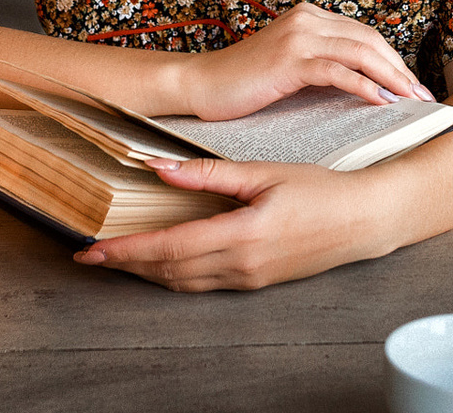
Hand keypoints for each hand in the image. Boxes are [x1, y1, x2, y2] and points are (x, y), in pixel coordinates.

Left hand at [74, 157, 393, 290]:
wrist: (363, 221)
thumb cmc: (319, 191)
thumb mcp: (262, 173)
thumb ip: (208, 174)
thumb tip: (160, 168)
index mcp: (241, 235)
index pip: (168, 246)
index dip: (126, 249)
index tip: (92, 248)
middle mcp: (241, 265)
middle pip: (168, 270)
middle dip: (125, 264)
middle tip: (89, 256)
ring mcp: (249, 279)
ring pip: (182, 282)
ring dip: (146, 272)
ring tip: (116, 258)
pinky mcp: (256, 282)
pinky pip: (202, 284)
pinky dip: (172, 275)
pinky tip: (159, 262)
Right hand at [174, 2, 431, 119]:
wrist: (200, 85)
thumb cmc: (243, 82)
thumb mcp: (289, 66)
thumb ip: (322, 64)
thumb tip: (365, 85)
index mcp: (309, 16)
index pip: (365, 35)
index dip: (394, 60)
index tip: (413, 87)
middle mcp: (306, 19)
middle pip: (370, 40)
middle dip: (401, 70)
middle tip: (422, 98)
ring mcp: (298, 37)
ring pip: (360, 52)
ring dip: (392, 78)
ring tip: (410, 101)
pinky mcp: (289, 60)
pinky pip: (338, 71)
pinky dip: (364, 86)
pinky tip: (380, 102)